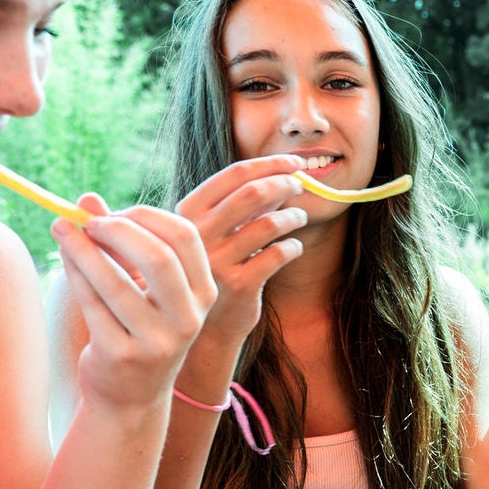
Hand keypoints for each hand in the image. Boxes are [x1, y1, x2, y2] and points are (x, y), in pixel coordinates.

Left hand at [53, 200, 216, 410]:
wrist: (131, 396)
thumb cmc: (137, 327)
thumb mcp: (141, 285)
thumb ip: (121, 242)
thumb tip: (86, 200)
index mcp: (204, 293)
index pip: (185, 237)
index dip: (146, 217)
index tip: (115, 214)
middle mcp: (189, 318)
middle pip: (159, 257)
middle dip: (117, 230)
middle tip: (87, 221)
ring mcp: (158, 342)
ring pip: (116, 282)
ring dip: (83, 249)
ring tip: (61, 228)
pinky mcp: (122, 356)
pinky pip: (92, 305)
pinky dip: (75, 275)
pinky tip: (63, 259)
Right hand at [176, 155, 309, 343]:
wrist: (203, 325)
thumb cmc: (212, 269)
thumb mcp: (212, 233)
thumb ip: (238, 205)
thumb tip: (282, 173)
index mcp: (187, 213)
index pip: (233, 175)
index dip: (269, 163)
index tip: (295, 162)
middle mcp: (198, 235)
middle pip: (252, 194)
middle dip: (284, 184)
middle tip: (301, 185)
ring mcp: (217, 261)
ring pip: (269, 224)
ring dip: (293, 216)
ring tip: (300, 218)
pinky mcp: (239, 285)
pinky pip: (278, 255)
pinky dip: (293, 247)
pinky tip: (295, 248)